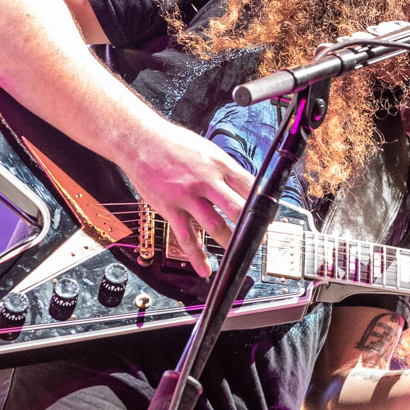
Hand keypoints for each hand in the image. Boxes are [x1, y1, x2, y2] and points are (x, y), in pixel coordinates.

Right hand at [119, 121, 256, 275]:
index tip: (270, 218)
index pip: (251, 186)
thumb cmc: (174, 143)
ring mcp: (187, 195)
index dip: (264, 204)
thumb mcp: (207, 150)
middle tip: (261, 240)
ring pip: (215, 225)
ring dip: (230, 243)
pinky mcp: (170, 207)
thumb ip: (225, 170)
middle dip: (253, 226)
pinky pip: (186, 237)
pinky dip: (197, 256)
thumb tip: (246, 185)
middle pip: (238, 207)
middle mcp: (206, 180)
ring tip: (239, 255)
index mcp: (220, 164)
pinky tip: (205, 269)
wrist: (140, 140)